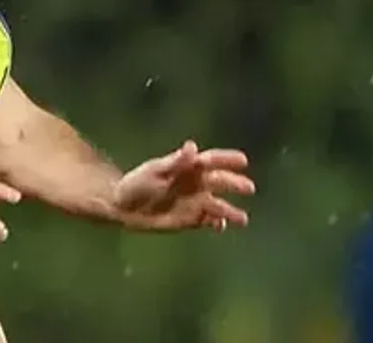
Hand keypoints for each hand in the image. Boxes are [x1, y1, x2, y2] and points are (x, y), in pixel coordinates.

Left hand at [113, 140, 254, 231]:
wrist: (124, 208)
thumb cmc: (138, 184)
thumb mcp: (155, 171)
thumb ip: (176, 161)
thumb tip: (192, 146)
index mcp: (188, 167)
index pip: (212, 160)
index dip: (227, 159)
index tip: (243, 160)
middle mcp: (196, 184)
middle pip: (221, 182)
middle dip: (235, 184)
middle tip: (248, 188)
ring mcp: (196, 202)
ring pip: (219, 206)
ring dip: (231, 211)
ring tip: (242, 219)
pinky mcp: (192, 220)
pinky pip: (209, 221)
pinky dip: (217, 223)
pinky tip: (220, 226)